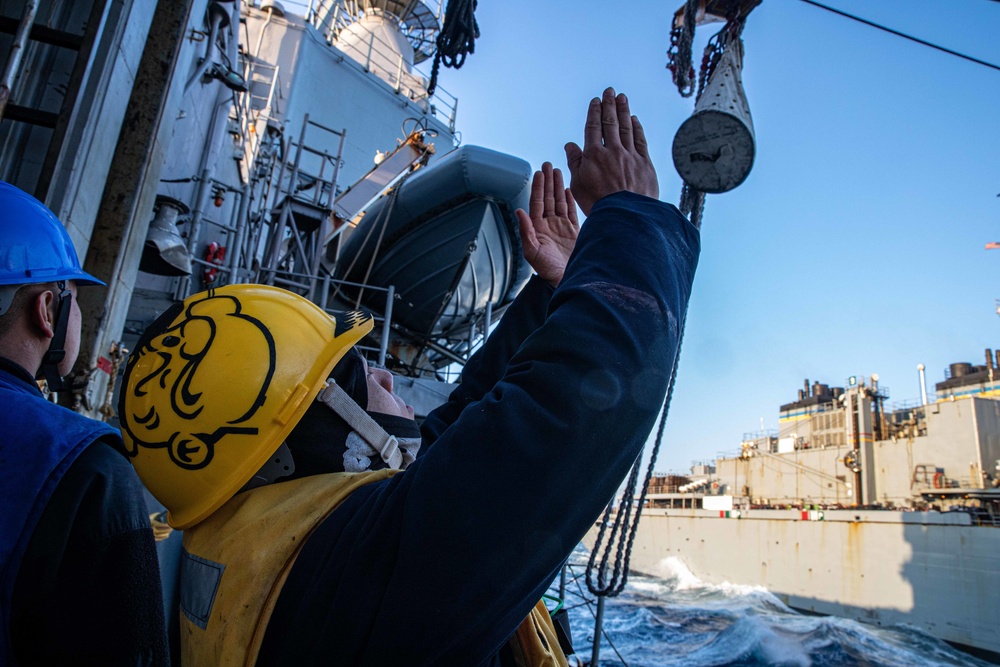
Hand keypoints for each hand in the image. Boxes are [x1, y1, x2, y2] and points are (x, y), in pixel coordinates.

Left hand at [515, 162, 579, 287]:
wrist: (566, 279)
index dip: (539, 187)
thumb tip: (519, 211)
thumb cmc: (547, 270)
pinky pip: (571, 212)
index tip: (539, 172)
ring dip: (558, 186)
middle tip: (548, 164)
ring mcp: (562, 228)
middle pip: (549, 198)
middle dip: (548, 181)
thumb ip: (525, 231)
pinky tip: (568, 189)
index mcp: (538, 228)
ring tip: (558, 171)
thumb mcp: (533, 252)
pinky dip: (570, 200)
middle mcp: (549, 225)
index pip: (538, 203)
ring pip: (560, 202)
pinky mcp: (573, 232)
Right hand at [564, 87, 657, 214]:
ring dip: (623, 110)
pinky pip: (640, 140)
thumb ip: (574, 162)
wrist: (625, 215)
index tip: (596, 101)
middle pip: (610, 122)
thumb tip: (570, 146)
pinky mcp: (645, 164)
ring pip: (626, 127)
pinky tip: (634, 120)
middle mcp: (613, 150)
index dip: (594, 112)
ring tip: (622, 98)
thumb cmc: (599, 204)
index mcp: (594, 155)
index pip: (593, 127)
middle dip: (609, 105)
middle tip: (610, 91)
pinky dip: (637, 128)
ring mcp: (630, 156)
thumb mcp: (578, 184)